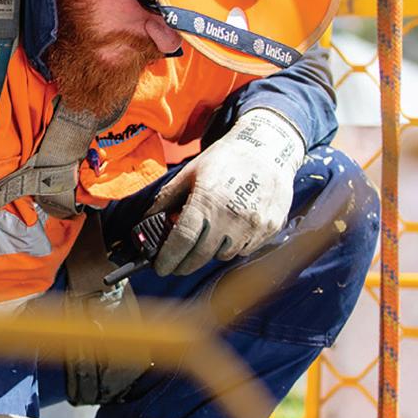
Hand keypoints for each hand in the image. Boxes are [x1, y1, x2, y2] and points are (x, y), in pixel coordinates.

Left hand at [152, 108, 304, 276]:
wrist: (268, 149)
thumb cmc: (225, 159)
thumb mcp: (190, 172)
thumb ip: (167, 198)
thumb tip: (147, 220)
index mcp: (207, 201)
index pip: (182, 240)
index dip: (169, 258)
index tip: (160, 268)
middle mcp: (231, 216)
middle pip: (201, 255)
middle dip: (184, 264)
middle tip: (176, 265)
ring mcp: (253, 225)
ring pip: (224, 255)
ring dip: (211, 252)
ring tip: (207, 238)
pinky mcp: (270, 228)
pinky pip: (246, 249)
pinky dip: (234, 246)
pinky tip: (230, 231)